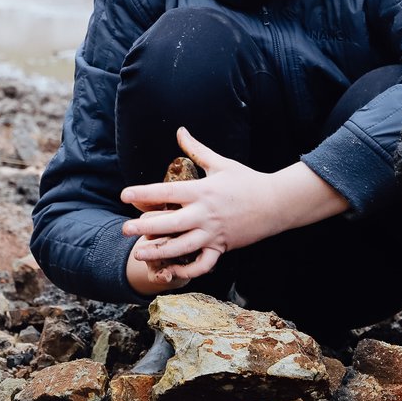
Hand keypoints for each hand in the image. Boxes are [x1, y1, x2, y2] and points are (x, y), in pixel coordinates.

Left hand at [120, 128, 347, 282]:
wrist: (276, 203)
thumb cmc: (246, 180)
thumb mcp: (220, 162)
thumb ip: (196, 149)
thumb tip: (180, 131)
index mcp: (202, 191)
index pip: (166, 192)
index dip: (143, 194)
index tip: (125, 195)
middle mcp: (205, 213)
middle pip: (169, 223)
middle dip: (144, 227)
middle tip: (125, 229)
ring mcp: (213, 233)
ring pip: (181, 247)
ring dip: (158, 252)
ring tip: (138, 253)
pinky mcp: (221, 247)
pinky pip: (202, 264)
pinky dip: (186, 270)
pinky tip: (171, 269)